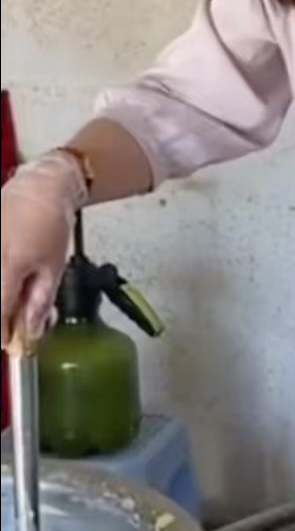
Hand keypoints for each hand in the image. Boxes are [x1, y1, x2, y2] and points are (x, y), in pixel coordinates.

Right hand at [1, 152, 83, 348]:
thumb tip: (31, 331)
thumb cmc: (50, 224)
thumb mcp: (54, 268)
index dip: (3, 333)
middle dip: (1, 315)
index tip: (9, 342)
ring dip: (1, 299)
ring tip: (13, 293)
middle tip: (12, 320)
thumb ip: (39, 302)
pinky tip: (8, 281)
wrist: (37, 188)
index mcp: (6, 267)